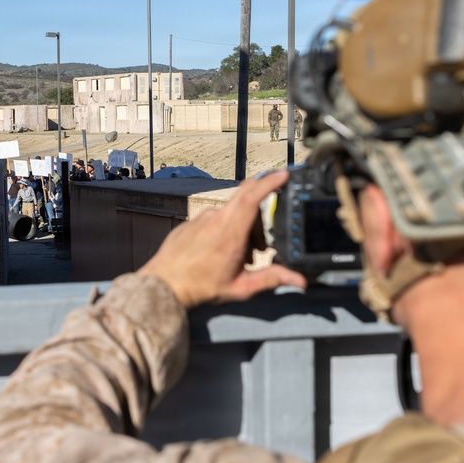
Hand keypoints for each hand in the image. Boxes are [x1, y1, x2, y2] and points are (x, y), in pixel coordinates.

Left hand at [139, 172, 307, 308]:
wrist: (163, 284)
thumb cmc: (200, 287)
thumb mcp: (241, 287)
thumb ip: (272, 279)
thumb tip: (299, 280)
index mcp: (231, 233)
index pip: (253, 197)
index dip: (270, 182)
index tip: (283, 175)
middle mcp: (215, 219)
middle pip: (245, 196)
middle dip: (261, 212)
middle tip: (263, 242)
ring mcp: (201, 218)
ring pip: (231, 212)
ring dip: (243, 228)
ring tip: (242, 256)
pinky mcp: (192, 222)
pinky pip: (215, 218)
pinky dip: (226, 230)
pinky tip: (223, 252)